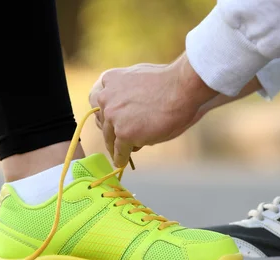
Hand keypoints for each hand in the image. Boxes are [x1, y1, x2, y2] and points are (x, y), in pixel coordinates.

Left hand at [89, 54, 216, 166]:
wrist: (181, 88)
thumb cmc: (170, 81)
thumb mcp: (141, 78)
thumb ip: (130, 91)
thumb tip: (132, 110)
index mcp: (110, 79)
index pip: (98, 99)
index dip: (105, 113)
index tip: (108, 121)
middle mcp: (106, 97)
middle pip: (103, 120)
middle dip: (110, 130)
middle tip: (115, 140)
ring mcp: (114, 116)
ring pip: (110, 137)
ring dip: (115, 146)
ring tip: (118, 155)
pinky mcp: (124, 133)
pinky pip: (120, 150)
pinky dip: (121, 158)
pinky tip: (123, 162)